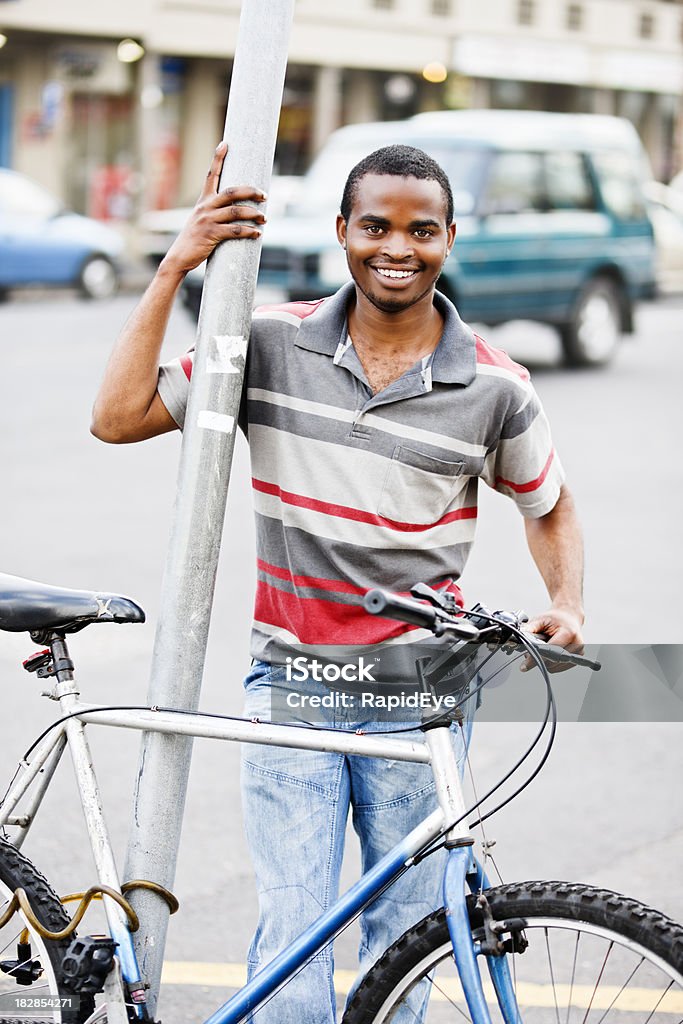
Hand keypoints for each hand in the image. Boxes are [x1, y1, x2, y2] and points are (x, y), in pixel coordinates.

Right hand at [161, 141, 266, 275]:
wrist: (180, 257)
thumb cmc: (195, 240)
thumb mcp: (201, 220)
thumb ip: (215, 213)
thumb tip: (236, 211)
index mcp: (203, 201)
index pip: (211, 175)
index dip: (218, 159)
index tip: (225, 144)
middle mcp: (205, 207)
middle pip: (231, 192)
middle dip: (250, 192)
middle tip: (264, 195)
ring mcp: (208, 220)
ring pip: (236, 212)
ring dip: (254, 214)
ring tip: (264, 218)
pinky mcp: (211, 234)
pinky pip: (235, 230)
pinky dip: (249, 231)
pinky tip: (257, 233)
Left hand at [521, 606, 584, 672]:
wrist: (569, 616)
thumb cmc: (555, 619)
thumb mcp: (541, 619)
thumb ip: (530, 628)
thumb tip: (519, 637)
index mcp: (568, 632)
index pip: (551, 651)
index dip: (536, 657)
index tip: (525, 665)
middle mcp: (576, 643)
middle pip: (552, 661)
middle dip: (539, 658)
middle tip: (532, 650)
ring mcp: (579, 652)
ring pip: (554, 667)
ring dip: (544, 661)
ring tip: (543, 647)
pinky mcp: (578, 657)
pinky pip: (558, 668)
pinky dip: (550, 663)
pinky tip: (550, 652)